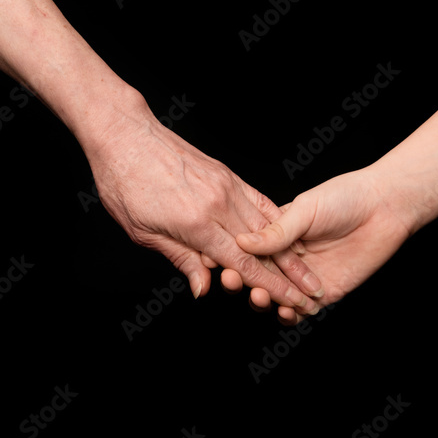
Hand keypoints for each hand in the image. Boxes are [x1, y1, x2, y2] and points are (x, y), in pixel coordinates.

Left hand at [87, 107, 323, 312]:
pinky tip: (288, 233)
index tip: (294, 301)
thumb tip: (204, 289)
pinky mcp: (226, 174)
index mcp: (197, 224)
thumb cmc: (125, 184)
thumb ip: (182, 259)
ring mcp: (226, 186)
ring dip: (289, 250)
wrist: (125, 136)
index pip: (244, 264)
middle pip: (264, 247)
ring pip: (266, 225)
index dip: (273, 287)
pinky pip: (258, 200)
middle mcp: (219, 203)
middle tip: (313, 293)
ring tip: (306, 270)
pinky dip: (274, 220)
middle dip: (290, 274)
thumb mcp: (144, 233)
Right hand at [222, 166, 417, 322]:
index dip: (228, 257)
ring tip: (261, 296)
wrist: (385, 209)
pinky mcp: (324, 293)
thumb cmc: (345, 198)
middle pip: (254, 276)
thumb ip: (275, 231)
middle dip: (241, 281)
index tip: (212, 260)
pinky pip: (300, 311)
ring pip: (274, 297)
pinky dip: (290, 315)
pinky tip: (286, 311)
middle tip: (233, 280)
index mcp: (276, 233)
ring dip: (263, 300)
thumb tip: (241, 242)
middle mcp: (286, 257)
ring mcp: (303, 277)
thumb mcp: (304, 210)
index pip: (244, 250)